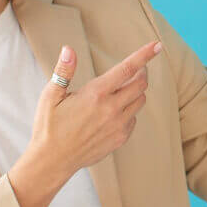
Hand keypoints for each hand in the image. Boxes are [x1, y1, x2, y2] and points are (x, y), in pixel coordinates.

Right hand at [27, 39, 157, 167]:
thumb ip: (64, 71)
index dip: (144, 55)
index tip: (157, 45)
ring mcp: (118, 125)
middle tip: (135, 69)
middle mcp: (111, 109)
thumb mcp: (50, 96)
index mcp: (95, 94)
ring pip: (140, 101)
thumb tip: (68, 49)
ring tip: (121, 90)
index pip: (127, 68)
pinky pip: (133, 119)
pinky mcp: (120, 139)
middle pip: (141, 84)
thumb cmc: (48, 126)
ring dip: (135, 92)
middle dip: (141, 73)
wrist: (52, 161)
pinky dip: (129, 111)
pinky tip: (113, 112)